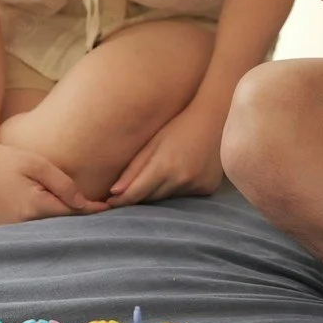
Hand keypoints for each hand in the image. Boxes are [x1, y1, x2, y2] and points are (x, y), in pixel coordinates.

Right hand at [0, 138, 101, 223]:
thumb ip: (63, 185)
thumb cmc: (7, 160)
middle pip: (61, 225)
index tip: (108, 208)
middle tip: (100, 212)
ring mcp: (13, 229)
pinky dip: (46, 224)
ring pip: (47, 229)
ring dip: (63, 223)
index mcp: (34, 206)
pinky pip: (33, 229)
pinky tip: (55, 216)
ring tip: (81, 215)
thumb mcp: (38, 165)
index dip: (91, 211)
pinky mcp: (5, 229)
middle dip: (79, 219)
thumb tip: (83, 204)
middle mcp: (24, 223)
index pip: (71, 213)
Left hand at [106, 102, 225, 206]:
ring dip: (157, 192)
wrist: (215, 119)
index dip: (120, 201)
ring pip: (167, 199)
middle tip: (126, 191)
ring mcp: (197, 186)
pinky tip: (180, 172)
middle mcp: (182, 179)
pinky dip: (176, 189)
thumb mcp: (152, 143)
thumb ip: (133, 169)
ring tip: (159, 173)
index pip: (136, 194)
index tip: (108, 204)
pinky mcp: (207, 188)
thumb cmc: (179, 126)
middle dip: (137, 196)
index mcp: (164, 165)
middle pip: (150, 199)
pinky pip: (183, 196)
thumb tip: (114, 192)